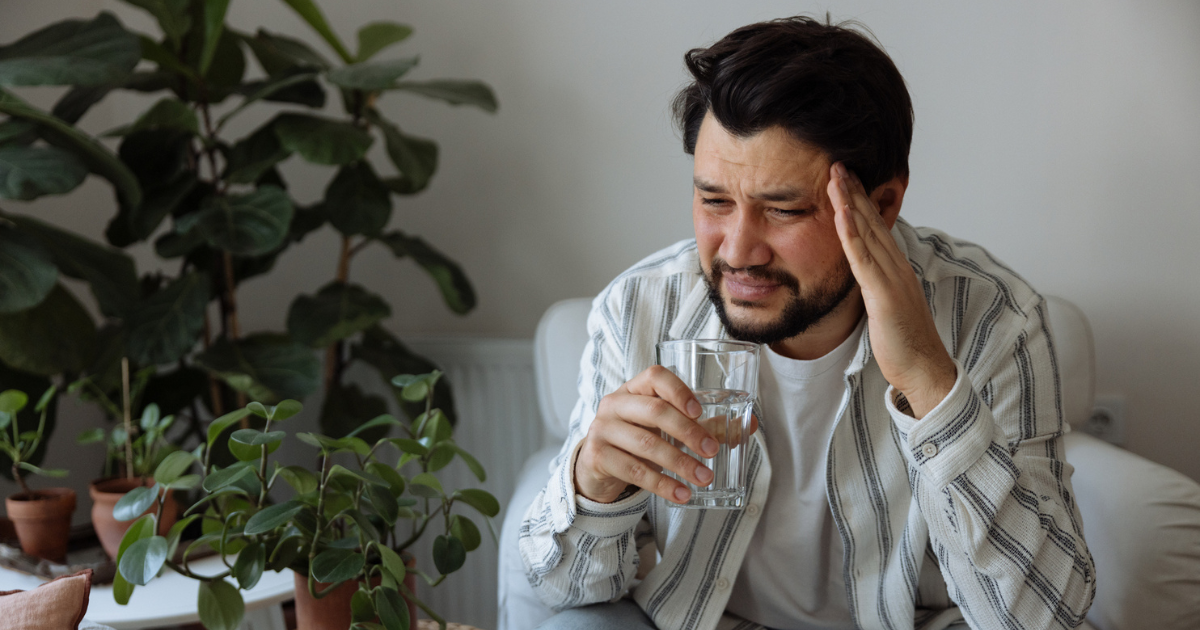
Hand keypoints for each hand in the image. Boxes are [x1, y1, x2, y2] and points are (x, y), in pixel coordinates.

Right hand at [574, 365, 758, 503]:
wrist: (597, 465)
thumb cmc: (638, 438)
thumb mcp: (666, 428)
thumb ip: (704, 425)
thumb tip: (750, 425)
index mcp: (634, 389)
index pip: (655, 376)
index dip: (679, 391)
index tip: (700, 412)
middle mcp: (615, 403)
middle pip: (654, 411)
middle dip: (688, 432)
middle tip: (712, 451)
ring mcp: (602, 429)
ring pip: (646, 445)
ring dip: (680, 463)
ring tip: (704, 478)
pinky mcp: (597, 457)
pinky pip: (635, 471)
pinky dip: (662, 485)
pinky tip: (682, 494)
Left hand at [828, 162, 956, 417]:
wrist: (925, 371)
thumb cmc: (905, 343)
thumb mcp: (885, 306)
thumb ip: (873, 286)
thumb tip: (860, 275)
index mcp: (896, 269)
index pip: (875, 228)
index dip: (859, 201)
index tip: (844, 177)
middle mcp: (897, 267)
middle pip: (872, 221)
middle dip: (854, 191)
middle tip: (837, 163)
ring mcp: (892, 278)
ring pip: (868, 233)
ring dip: (851, 202)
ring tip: (835, 176)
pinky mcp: (885, 295)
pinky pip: (864, 260)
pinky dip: (852, 235)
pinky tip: (841, 215)